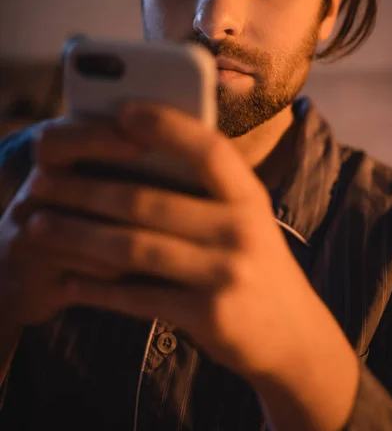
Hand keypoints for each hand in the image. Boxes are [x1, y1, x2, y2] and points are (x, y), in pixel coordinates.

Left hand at [13, 103, 315, 380]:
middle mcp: (241, 231)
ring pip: (134, 248)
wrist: (294, 336)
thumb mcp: (249, 219)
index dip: (167, 126)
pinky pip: (138, 297)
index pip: (209, 150)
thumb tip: (142, 155)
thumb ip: (210, 192)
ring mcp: (225, 274)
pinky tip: (69, 280)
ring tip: (39, 226)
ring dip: (78, 236)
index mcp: (250, 198)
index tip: (122, 111)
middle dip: (86, 191)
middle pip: (149, 202)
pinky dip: (98, 289)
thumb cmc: (258, 265)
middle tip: (42, 184)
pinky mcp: (207, 316)